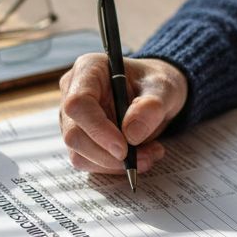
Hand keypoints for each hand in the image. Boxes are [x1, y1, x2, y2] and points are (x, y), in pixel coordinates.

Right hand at [58, 54, 187, 173]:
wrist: (155, 93)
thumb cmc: (156, 83)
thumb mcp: (164, 88)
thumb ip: (151, 107)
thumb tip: (131, 135)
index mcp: (89, 69)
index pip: (78, 104)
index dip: (97, 129)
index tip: (124, 148)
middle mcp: (73, 92)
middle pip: (74, 134)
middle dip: (109, 154)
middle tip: (145, 157)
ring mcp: (73, 118)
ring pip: (79, 153)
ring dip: (115, 164)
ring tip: (150, 155)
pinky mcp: (80, 138)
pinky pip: (89, 161)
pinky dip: (114, 167)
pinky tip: (140, 156)